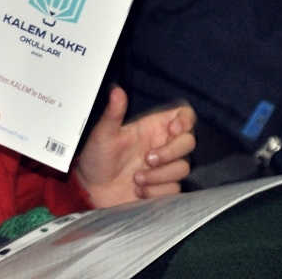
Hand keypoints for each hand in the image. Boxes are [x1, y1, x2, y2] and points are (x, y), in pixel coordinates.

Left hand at [75, 86, 195, 207]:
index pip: (183, 116)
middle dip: (170, 152)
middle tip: (147, 159)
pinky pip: (175, 189)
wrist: (92, 190)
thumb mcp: (103, 134)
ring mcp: (165, 167)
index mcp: (152, 128)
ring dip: (158, 175)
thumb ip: (112, 113)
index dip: (185, 120)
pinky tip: (139, 191)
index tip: (173, 130)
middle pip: (189, 142)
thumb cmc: (96, 158)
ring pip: (183, 168)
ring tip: (136, 178)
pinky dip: (156, 191)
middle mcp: (162, 145)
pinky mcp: (165, 187)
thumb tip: (116, 91)